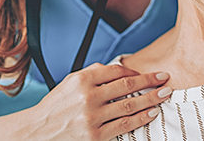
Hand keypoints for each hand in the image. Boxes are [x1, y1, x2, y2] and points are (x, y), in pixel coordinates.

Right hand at [16, 63, 170, 140]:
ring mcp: (92, 117)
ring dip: (151, 99)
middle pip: (127, 86)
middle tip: (165, 78)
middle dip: (150, 81)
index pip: (115, 70)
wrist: (38, 132)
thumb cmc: (55, 107)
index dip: (135, 71)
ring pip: (130, 105)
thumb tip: (118, 69)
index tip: (147, 73)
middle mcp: (88, 96)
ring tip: (164, 94)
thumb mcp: (68, 84)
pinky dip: (141, 118)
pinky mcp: (96, 135)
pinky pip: (125, 124)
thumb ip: (91, 74)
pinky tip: (152, 113)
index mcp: (81, 80)